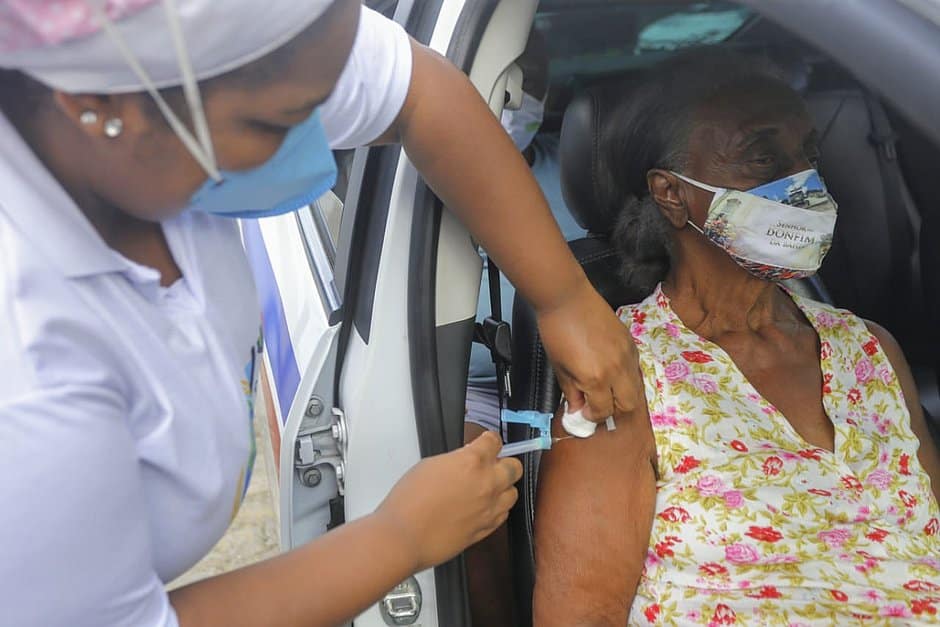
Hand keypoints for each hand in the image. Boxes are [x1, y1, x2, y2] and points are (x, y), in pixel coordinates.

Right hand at [374, 432, 522, 571]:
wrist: (405, 536)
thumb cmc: (410, 501)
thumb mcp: (430, 465)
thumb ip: (456, 460)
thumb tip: (465, 461)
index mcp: (473, 462)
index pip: (495, 442)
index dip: (489, 441)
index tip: (486, 442)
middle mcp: (487, 484)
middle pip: (515, 467)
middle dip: (504, 463)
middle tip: (491, 465)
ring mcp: (489, 508)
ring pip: (513, 493)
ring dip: (503, 488)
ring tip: (487, 489)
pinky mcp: (486, 529)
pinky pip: (503, 515)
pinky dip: (497, 508)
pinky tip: (482, 507)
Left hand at [536, 278, 643, 422]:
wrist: (567, 298)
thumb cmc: (556, 331)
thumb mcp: (559, 368)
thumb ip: (571, 392)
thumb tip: (577, 410)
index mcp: (595, 378)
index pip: (602, 411)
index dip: (592, 416)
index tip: (584, 412)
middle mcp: (616, 370)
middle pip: (627, 405)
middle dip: (613, 410)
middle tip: (597, 404)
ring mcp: (627, 356)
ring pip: (636, 388)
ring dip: (623, 394)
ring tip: (605, 389)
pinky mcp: (631, 343)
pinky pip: (635, 369)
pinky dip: (626, 377)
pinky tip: (612, 371)